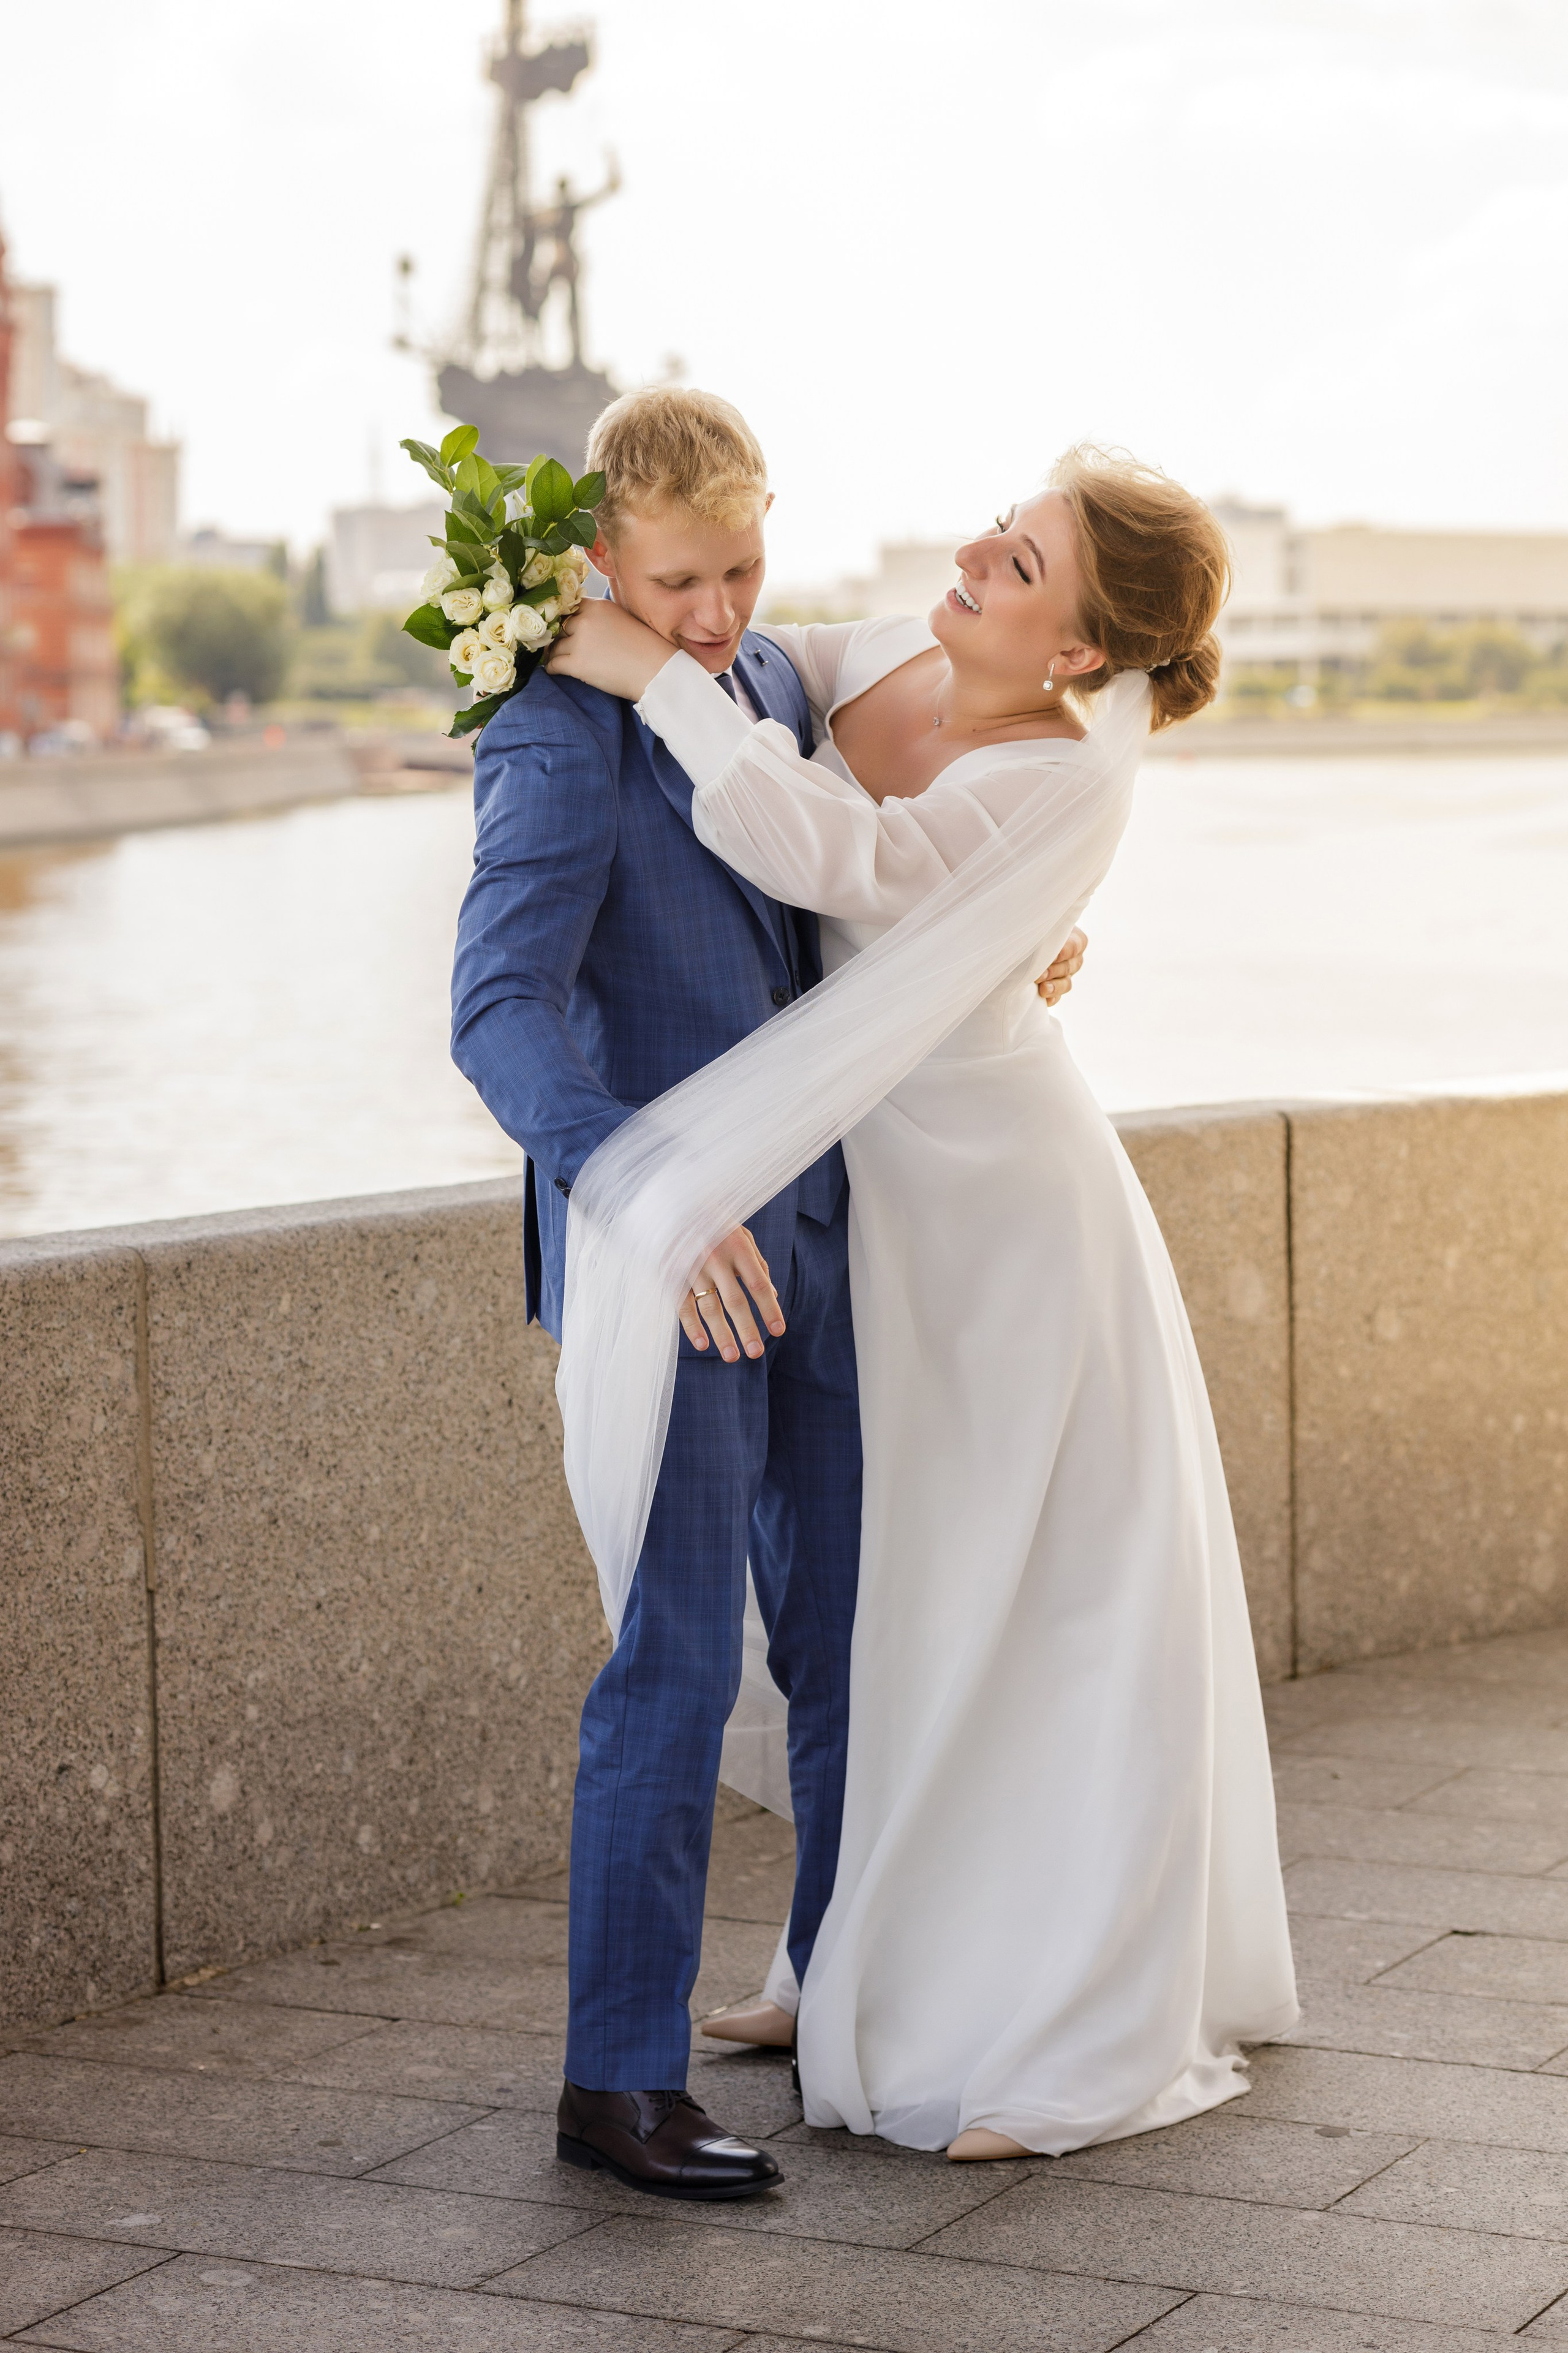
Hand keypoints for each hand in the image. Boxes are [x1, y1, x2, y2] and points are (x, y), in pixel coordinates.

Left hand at [545, 597, 676, 699]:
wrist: (656, 671)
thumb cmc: (645, 648)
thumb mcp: (621, 619)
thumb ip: (599, 617)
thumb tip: (579, 623)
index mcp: (598, 606)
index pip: (569, 607)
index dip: (565, 619)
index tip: (564, 628)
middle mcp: (585, 620)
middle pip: (560, 627)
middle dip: (561, 637)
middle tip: (561, 647)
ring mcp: (579, 642)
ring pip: (555, 646)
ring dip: (556, 654)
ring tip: (559, 660)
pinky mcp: (577, 664)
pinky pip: (553, 664)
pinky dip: (552, 668)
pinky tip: (555, 671)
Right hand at [680, 1225, 785, 1363]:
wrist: (672, 1204)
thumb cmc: (714, 1222)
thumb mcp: (741, 1234)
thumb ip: (757, 1263)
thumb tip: (773, 1295)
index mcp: (737, 1247)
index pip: (758, 1284)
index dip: (769, 1309)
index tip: (779, 1331)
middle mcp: (715, 1258)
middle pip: (735, 1300)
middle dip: (747, 1329)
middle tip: (756, 1353)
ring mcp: (692, 1267)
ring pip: (708, 1307)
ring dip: (721, 1334)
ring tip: (732, 1357)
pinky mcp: (672, 1274)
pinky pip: (682, 1304)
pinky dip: (691, 1326)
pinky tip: (702, 1344)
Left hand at [1036, 926, 1086, 1005]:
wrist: (1025, 940)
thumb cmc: (1035, 928)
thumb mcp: (1043, 926)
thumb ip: (1045, 930)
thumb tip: (1038, 934)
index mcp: (1076, 939)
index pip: (1074, 946)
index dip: (1061, 953)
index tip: (1049, 957)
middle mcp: (1075, 958)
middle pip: (1069, 967)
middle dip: (1052, 971)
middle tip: (1038, 974)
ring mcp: (1067, 975)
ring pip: (1066, 984)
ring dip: (1053, 987)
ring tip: (1042, 989)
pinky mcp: (1056, 989)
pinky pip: (1057, 997)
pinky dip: (1051, 998)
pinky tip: (1043, 999)